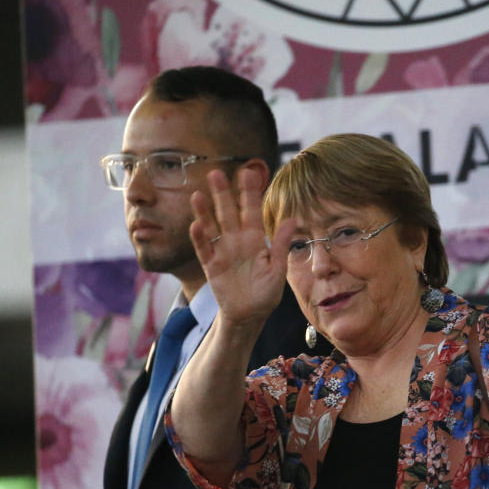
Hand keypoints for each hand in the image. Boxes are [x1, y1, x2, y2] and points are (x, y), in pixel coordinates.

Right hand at [189, 168, 294, 327]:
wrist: (249, 316)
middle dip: (223, 194)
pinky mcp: (211, 265)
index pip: (251, 211)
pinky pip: (204, 249)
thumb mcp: (277, 269)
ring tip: (198, 193)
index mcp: (255, 239)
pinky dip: (199, 238)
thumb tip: (293, 218)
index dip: (249, 192)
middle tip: (215, 172)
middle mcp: (237, 241)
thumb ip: (281, 244)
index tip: (249, 172)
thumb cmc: (265, 293)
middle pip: (228, 213)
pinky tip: (195, 224)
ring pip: (212, 226)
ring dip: (205, 210)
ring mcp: (222, 251)